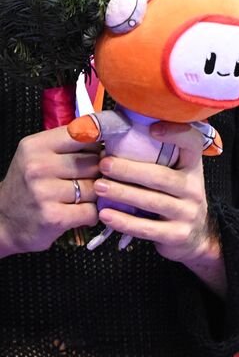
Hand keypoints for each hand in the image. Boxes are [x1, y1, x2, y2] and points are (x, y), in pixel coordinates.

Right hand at [0, 127, 101, 257]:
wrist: (3, 222)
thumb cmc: (27, 186)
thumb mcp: (38, 156)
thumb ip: (69, 145)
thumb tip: (109, 140)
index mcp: (36, 146)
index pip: (83, 134)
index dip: (98, 144)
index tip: (101, 150)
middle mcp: (38, 166)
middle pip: (94, 163)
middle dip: (96, 173)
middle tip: (83, 181)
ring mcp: (45, 192)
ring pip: (96, 188)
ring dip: (94, 196)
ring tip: (79, 199)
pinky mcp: (54, 217)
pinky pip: (92, 211)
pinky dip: (90, 214)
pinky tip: (78, 214)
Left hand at [93, 121, 225, 292]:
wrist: (195, 236)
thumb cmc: (174, 199)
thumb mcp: (175, 176)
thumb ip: (156, 159)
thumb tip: (114, 136)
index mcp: (192, 168)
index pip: (193, 143)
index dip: (176, 134)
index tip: (152, 129)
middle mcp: (194, 189)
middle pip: (162, 177)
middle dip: (130, 170)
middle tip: (104, 164)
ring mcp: (188, 213)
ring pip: (153, 202)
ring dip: (123, 193)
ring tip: (99, 187)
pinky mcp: (177, 235)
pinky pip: (147, 228)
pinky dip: (124, 221)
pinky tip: (105, 215)